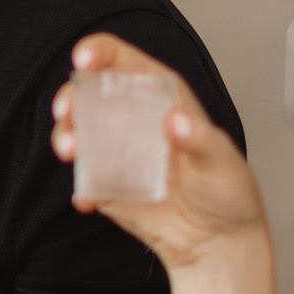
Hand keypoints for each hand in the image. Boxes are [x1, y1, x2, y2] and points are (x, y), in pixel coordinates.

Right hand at [49, 34, 266, 271]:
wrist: (218, 241)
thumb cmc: (227, 190)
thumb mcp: (220, 159)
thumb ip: (198, 139)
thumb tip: (175, 121)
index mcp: (160, 98)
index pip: (125, 64)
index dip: (101, 53)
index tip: (84, 58)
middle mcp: (134, 120)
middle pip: (90, 94)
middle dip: (71, 98)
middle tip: (67, 112)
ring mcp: (118, 153)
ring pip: (79, 133)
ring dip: (68, 137)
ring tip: (71, 151)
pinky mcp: (108, 186)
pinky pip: (84, 181)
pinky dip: (81, 188)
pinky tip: (90, 199)